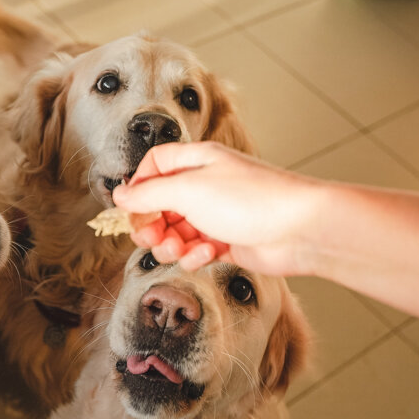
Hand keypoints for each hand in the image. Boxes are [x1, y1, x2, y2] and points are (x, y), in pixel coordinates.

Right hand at [111, 141, 322, 273]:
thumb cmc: (252, 200)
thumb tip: (119, 196)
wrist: (300, 229)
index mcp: (197, 162)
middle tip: (152, 238)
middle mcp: (205, 186)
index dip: (138, 187)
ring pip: (175, 232)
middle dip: (151, 225)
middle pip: (159, 204)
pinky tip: (209, 254)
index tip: (132, 208)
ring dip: (172, 245)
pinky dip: (196, 256)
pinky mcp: (227, 242)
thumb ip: (149, 195)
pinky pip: (195, 250)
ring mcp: (215, 215)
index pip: (154, 166)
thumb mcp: (189, 190)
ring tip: (182, 250)